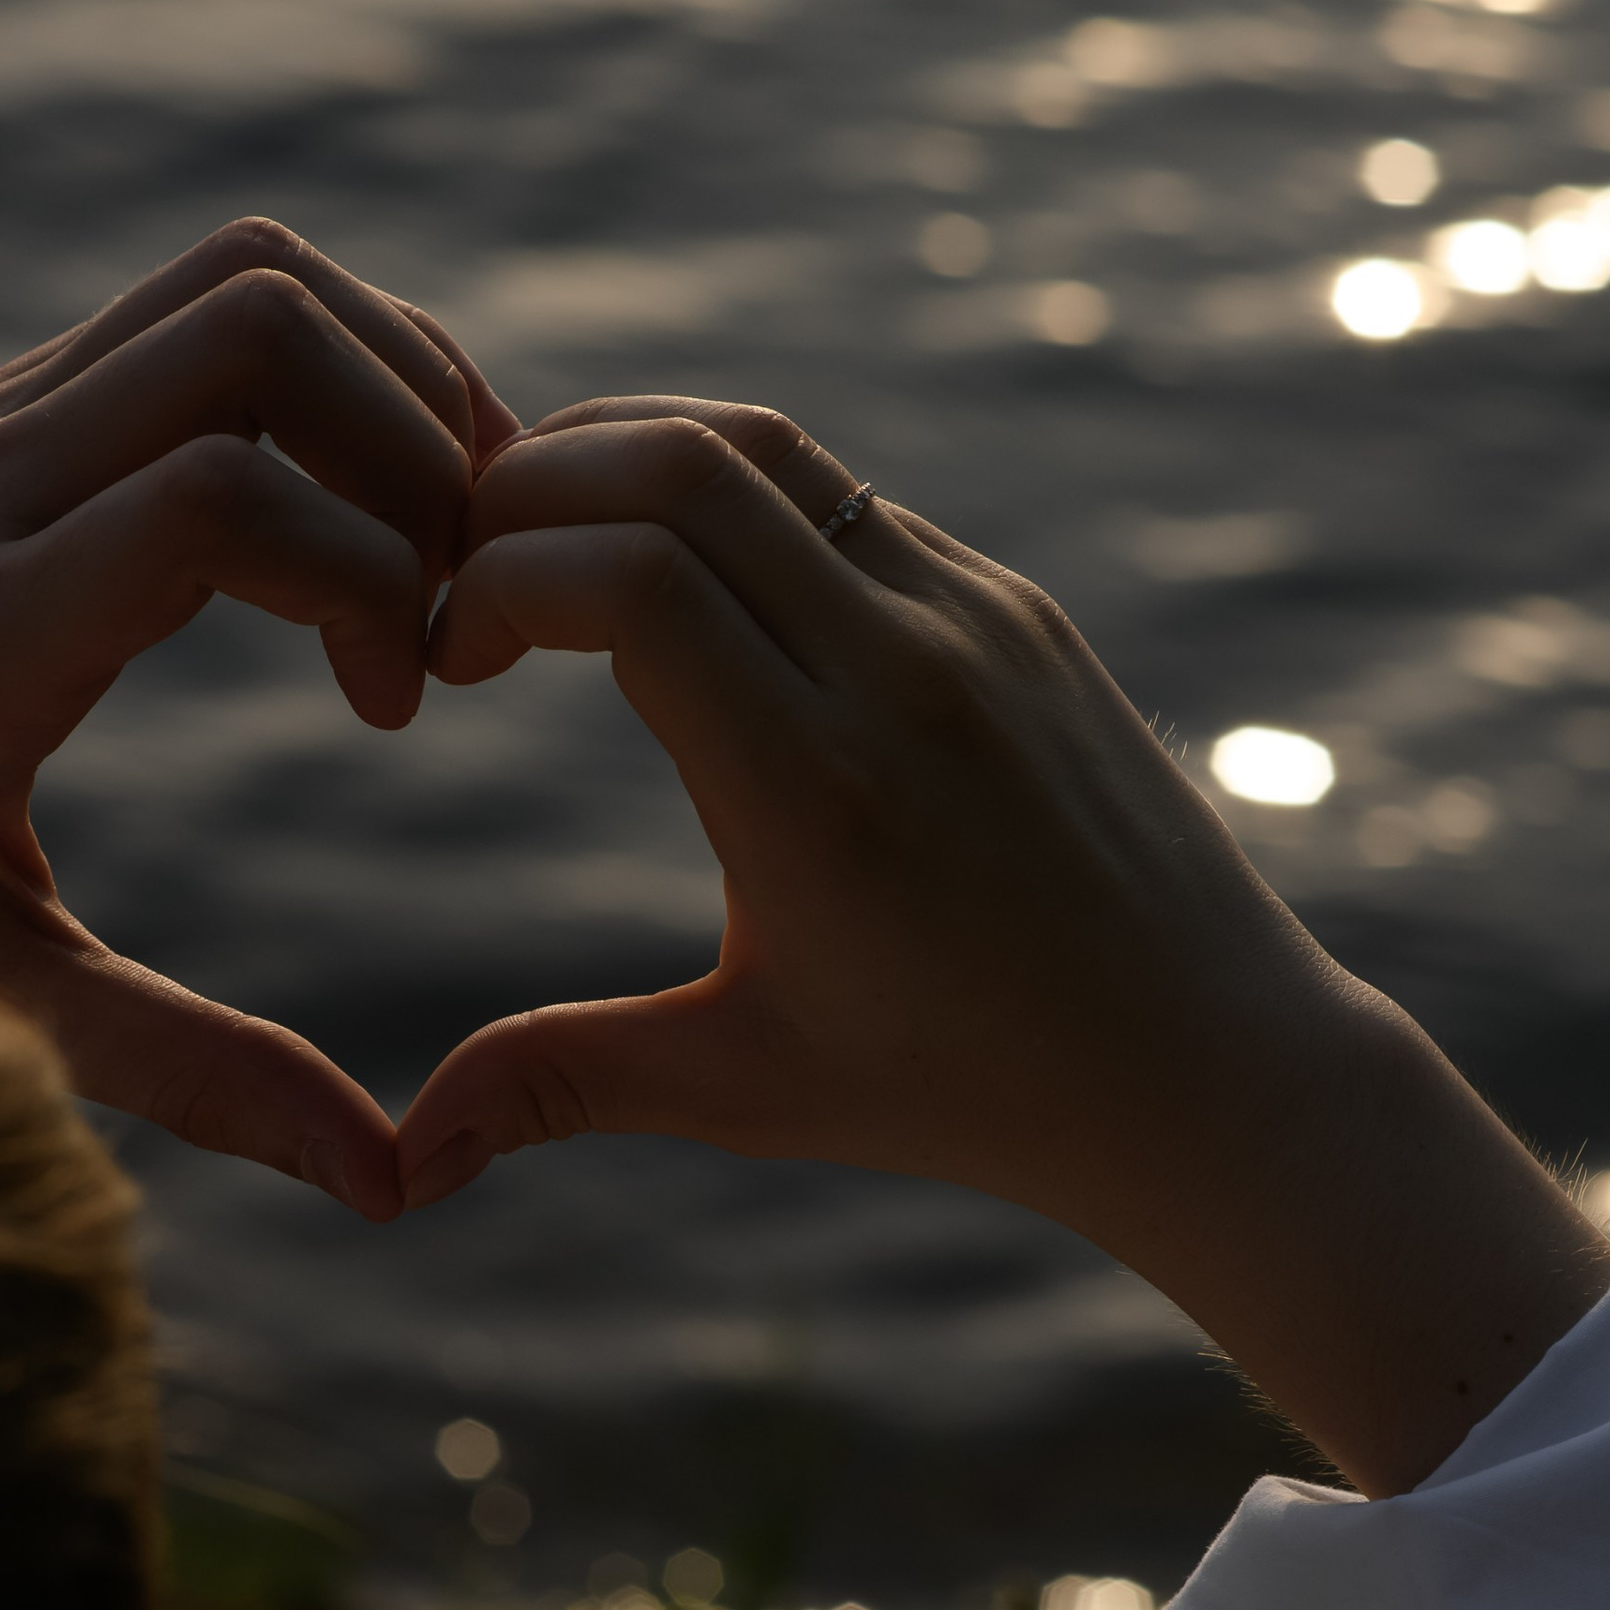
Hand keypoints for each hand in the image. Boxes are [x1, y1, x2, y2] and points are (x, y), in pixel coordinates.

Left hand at [0, 221, 521, 1221]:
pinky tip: (350, 516)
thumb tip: (382, 1182)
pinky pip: (198, 309)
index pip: (220, 497)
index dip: (366, 574)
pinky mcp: (10, 401)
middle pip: (256, 322)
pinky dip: (322, 374)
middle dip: (415, 437)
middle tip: (451, 594)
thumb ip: (189, 1072)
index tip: (395, 705)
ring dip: (383, 378)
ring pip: (239, 278)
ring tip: (433, 536)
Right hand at [399, 398, 1609, 1490]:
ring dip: (625, 461)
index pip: (623, 578)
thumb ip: (562, 1083)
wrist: (1204, 1064)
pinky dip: (727, 495)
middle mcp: (903, 675)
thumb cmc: (966, 1092)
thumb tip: (404, 1163)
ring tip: (547, 549)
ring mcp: (974, 620)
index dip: (493, 580)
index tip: (445, 663)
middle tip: (464, 575)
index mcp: (819, 793)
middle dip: (527, 488)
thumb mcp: (749, 1087)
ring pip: (764, 447)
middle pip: (677, 466)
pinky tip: (672, 574)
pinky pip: (843, 494)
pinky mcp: (1013, 606)